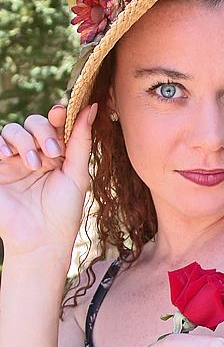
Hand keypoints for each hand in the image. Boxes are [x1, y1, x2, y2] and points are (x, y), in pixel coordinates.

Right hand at [0, 103, 96, 255]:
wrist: (41, 239)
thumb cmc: (63, 210)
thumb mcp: (77, 173)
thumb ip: (81, 140)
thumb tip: (92, 107)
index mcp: (58, 154)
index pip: (56, 124)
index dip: (59, 115)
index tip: (63, 113)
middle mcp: (36, 153)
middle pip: (35, 122)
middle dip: (44, 131)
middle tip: (53, 153)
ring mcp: (14, 160)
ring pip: (13, 129)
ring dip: (25, 141)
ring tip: (34, 165)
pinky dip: (2, 144)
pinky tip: (9, 157)